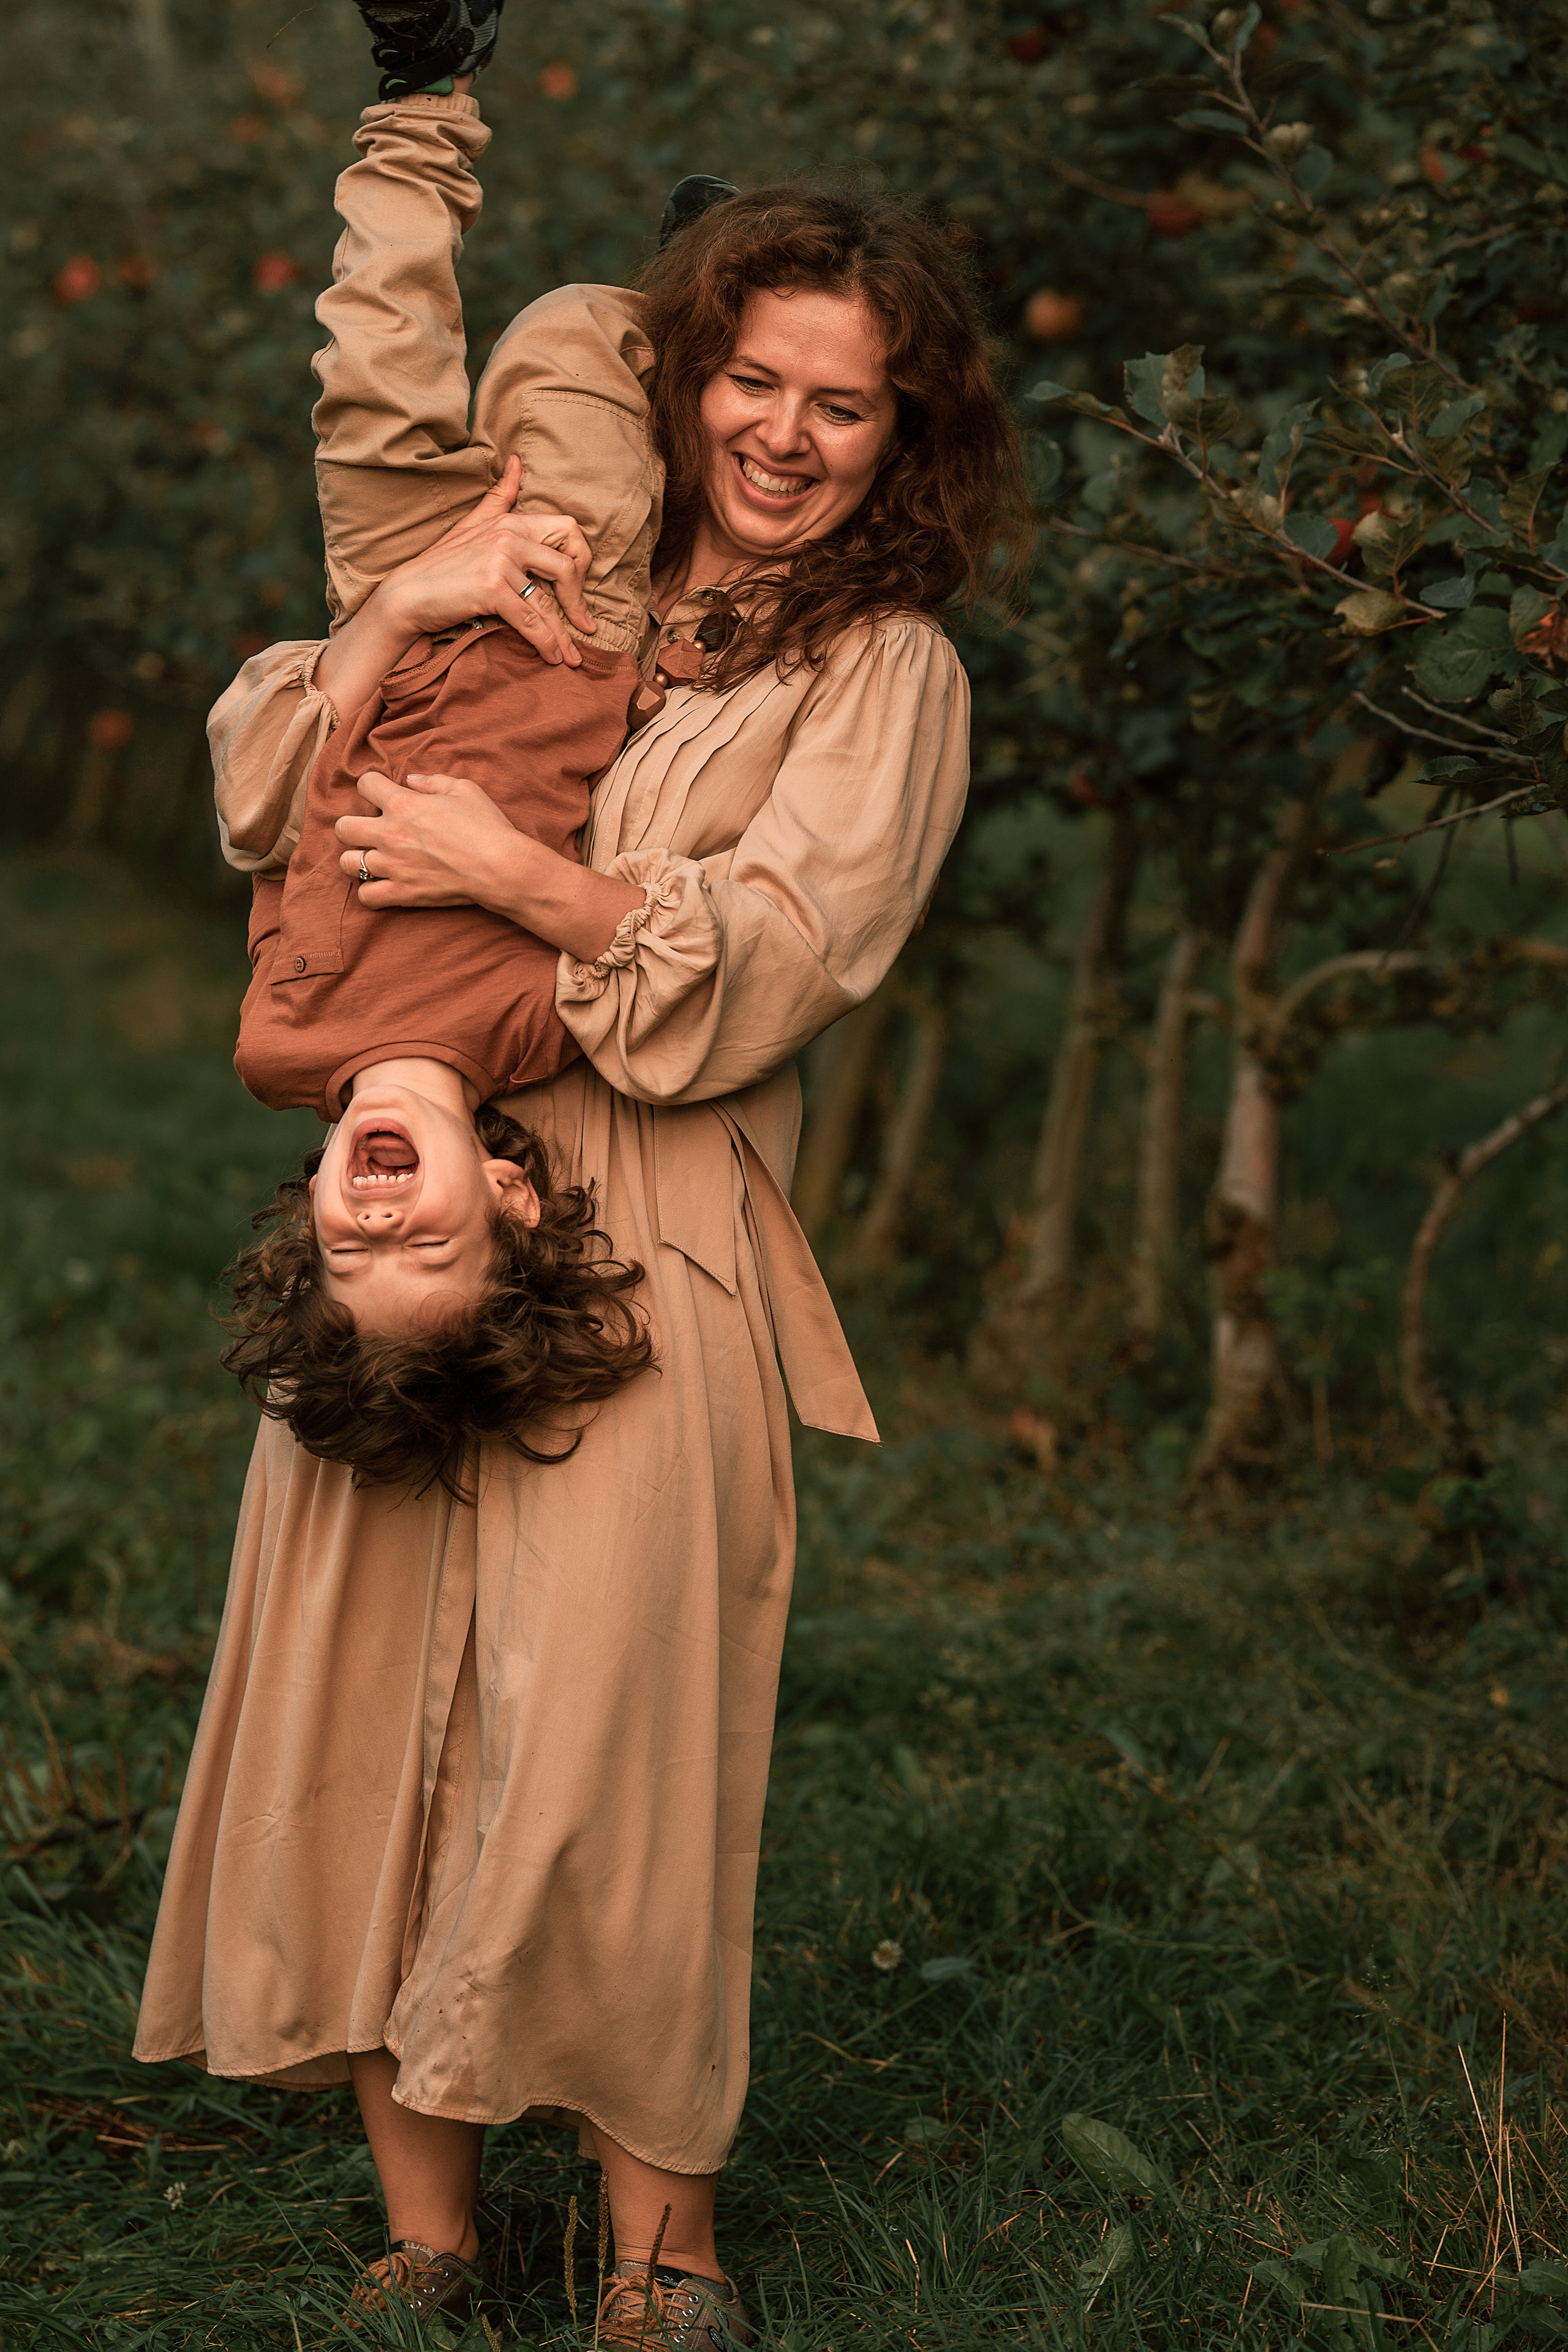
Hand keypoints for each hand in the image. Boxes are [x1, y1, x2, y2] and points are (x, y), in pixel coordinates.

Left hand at [336, 770, 526, 908]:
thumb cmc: (485, 826)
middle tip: (370, 830)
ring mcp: (392, 866)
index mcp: (402, 802)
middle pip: (343, 827)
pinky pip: (366, 895)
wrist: (499, 867)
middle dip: (352, 826)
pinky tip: (382, 885)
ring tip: (372, 859)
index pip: (364, 784)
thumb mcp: (464, 789)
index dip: (372, 786)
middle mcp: (389, 833)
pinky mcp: (402, 892)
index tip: (382, 794)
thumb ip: (433, 781)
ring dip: (357, 860)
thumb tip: (412, 780)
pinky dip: (370, 891)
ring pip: (347, 863)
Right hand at [377, 454, 595, 667]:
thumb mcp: (472, 525)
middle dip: (578, 601)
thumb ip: (499, 498)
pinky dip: (545, 643)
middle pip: (567, 566)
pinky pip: (530, 621)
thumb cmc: (442, 565)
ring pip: (548, 603)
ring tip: (572, 658)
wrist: (408, 594)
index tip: (578, 588)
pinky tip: (552, 657)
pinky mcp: (491, 589)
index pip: (568, 529)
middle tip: (584, 627)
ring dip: (563, 635)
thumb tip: (517, 462)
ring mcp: (500, 562)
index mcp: (511, 521)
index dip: (582, 560)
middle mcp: (509, 537)